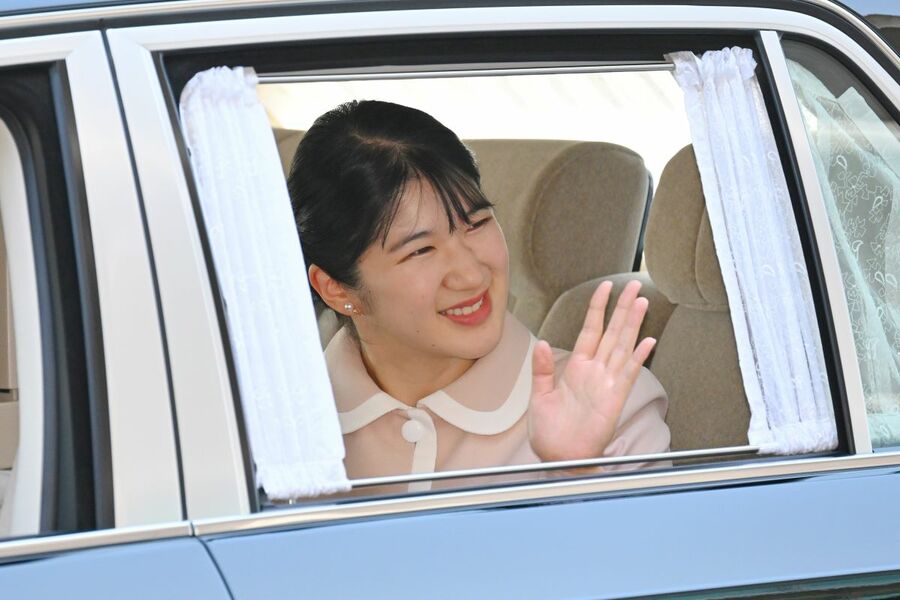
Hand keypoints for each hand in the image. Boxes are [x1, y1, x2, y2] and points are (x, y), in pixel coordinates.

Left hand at [528, 280, 656, 461]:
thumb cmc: (550, 431)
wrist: (558, 458)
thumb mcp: (540, 396)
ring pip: (622, 347)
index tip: (605, 287)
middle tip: (634, 284)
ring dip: (633, 325)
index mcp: (577, 368)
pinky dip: (637, 358)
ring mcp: (607, 383)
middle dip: (623, 308)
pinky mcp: (614, 399)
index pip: (591, 330)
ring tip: (642, 302)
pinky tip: (647, 341)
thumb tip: (542, 343)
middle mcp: (595, 371)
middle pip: (612, 332)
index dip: (598, 308)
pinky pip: (628, 374)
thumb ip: (542, 369)